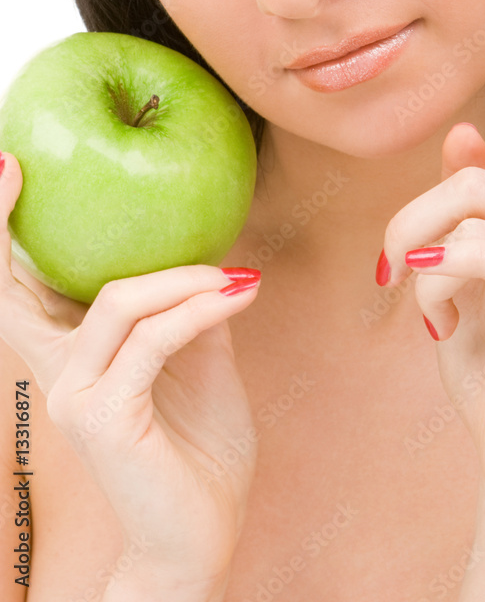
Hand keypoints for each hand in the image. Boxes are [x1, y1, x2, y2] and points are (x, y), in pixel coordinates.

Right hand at [0, 152, 259, 589]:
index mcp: (72, 355)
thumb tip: (211, 255)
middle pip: (15, 290)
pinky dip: (199, 310)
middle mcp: (59, 371)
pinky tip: (240, 295)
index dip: (5, 229)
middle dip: (7, 226)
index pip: (22, 286)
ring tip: (233, 274)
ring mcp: (75, 394)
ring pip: (117, 301)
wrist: (200, 537)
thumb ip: (189, 311)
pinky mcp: (105, 417)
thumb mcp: (198, 362)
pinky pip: (153, 340)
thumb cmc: (197, 450)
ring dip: (183, 277)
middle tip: (16, 167)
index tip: (8, 169)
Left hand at [380, 0, 484, 516]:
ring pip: (477, 211)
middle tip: (393, 274)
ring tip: (426, 308)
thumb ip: (466, 203)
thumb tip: (469, 132)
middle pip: (474, 177)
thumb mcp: (459, 274)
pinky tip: (439, 318)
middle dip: (412, 220)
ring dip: (427, 260)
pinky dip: (449, 280)